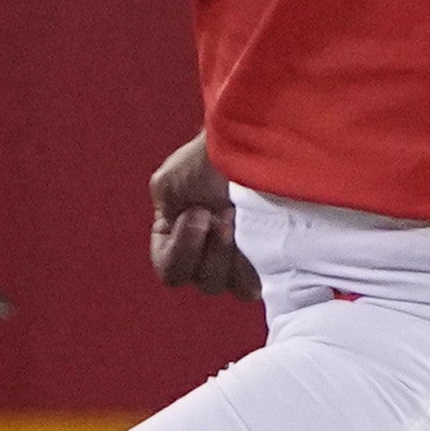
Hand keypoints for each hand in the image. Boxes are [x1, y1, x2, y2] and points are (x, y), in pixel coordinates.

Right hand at [148, 134, 254, 300]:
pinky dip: (253, 266)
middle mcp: (203, 256)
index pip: (171, 271)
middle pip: (201, 281)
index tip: (197, 212)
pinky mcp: (264, 263)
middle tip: (222, 213)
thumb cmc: (209, 160)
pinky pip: (253, 286)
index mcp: (175, 241)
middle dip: (212, 248)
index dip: (183, 248)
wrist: (252, 145)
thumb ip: (165, 216)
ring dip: (229, 253)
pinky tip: (256, 236)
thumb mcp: (168, 184)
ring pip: (226, 284)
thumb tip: (188, 237)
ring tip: (238, 218)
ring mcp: (235, 262)